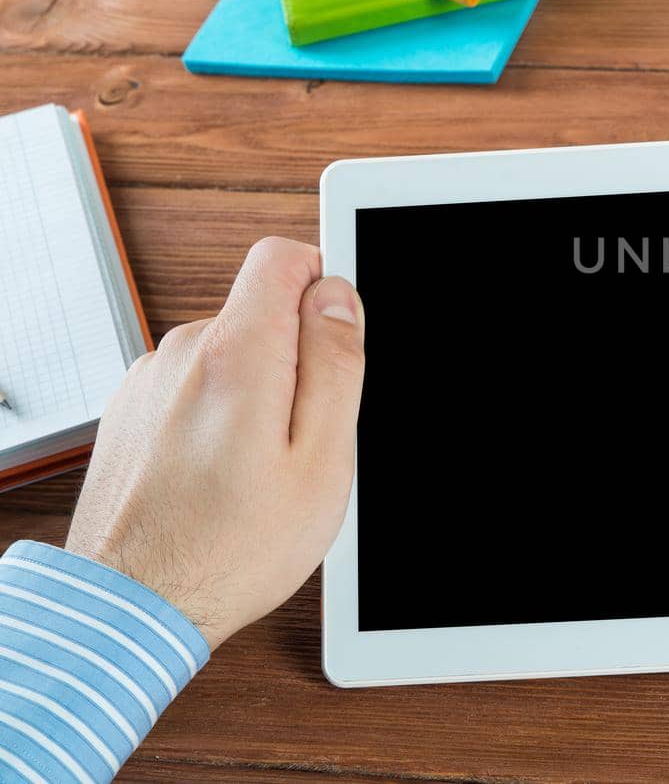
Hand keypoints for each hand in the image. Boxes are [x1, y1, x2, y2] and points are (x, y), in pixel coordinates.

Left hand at [66, 238, 364, 648]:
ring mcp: (150, 382)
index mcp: (237, 356)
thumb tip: (339, 299)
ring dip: (255, 394)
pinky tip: (221, 477)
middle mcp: (182, 355)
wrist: (133, 608)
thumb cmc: (229, 549)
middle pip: (260, 311)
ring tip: (257, 469)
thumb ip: (336, 365)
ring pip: (230, 354)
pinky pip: (195, 388)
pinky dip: (217, 418)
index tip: (336, 342)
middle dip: (296, 358)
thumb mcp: (322, 460)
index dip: (323, 288)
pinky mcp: (132, 411)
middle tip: (303, 438)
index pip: (282, 257)